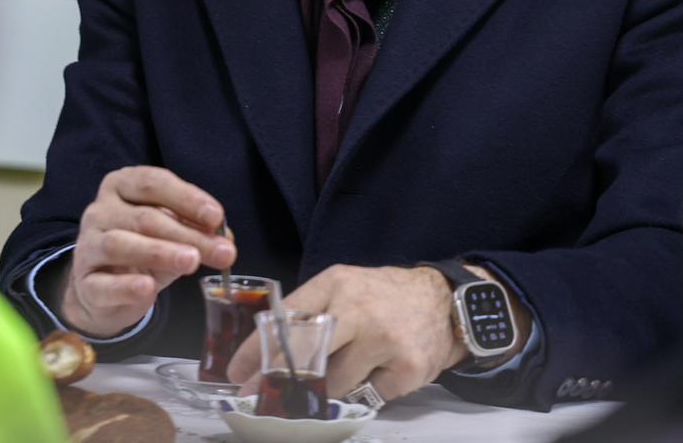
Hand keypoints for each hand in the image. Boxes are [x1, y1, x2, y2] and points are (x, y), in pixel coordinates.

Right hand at [56, 166, 235, 339]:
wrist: (104, 287)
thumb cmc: (143, 247)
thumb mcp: (171, 232)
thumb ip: (195, 229)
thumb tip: (224, 237)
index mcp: (122, 186)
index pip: (153, 183)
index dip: (186, 197)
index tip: (216, 217)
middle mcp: (100, 210)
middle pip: (145, 217)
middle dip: (187, 234)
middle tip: (222, 251)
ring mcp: (88, 245)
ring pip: (120, 244)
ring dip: (160, 252)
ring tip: (191, 262)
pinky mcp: (84, 282)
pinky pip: (103, 284)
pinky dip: (126, 286)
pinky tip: (148, 287)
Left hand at [225, 263, 529, 402]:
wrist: (444, 301)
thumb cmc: (383, 297)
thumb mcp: (345, 288)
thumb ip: (312, 313)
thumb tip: (267, 354)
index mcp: (336, 283)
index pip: (287, 320)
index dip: (258, 351)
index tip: (238, 373)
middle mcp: (358, 309)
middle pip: (305, 355)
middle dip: (277, 381)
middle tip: (260, 398)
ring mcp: (384, 340)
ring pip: (334, 384)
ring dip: (326, 390)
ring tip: (335, 378)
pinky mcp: (406, 369)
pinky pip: (368, 396)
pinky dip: (365, 391)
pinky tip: (376, 372)